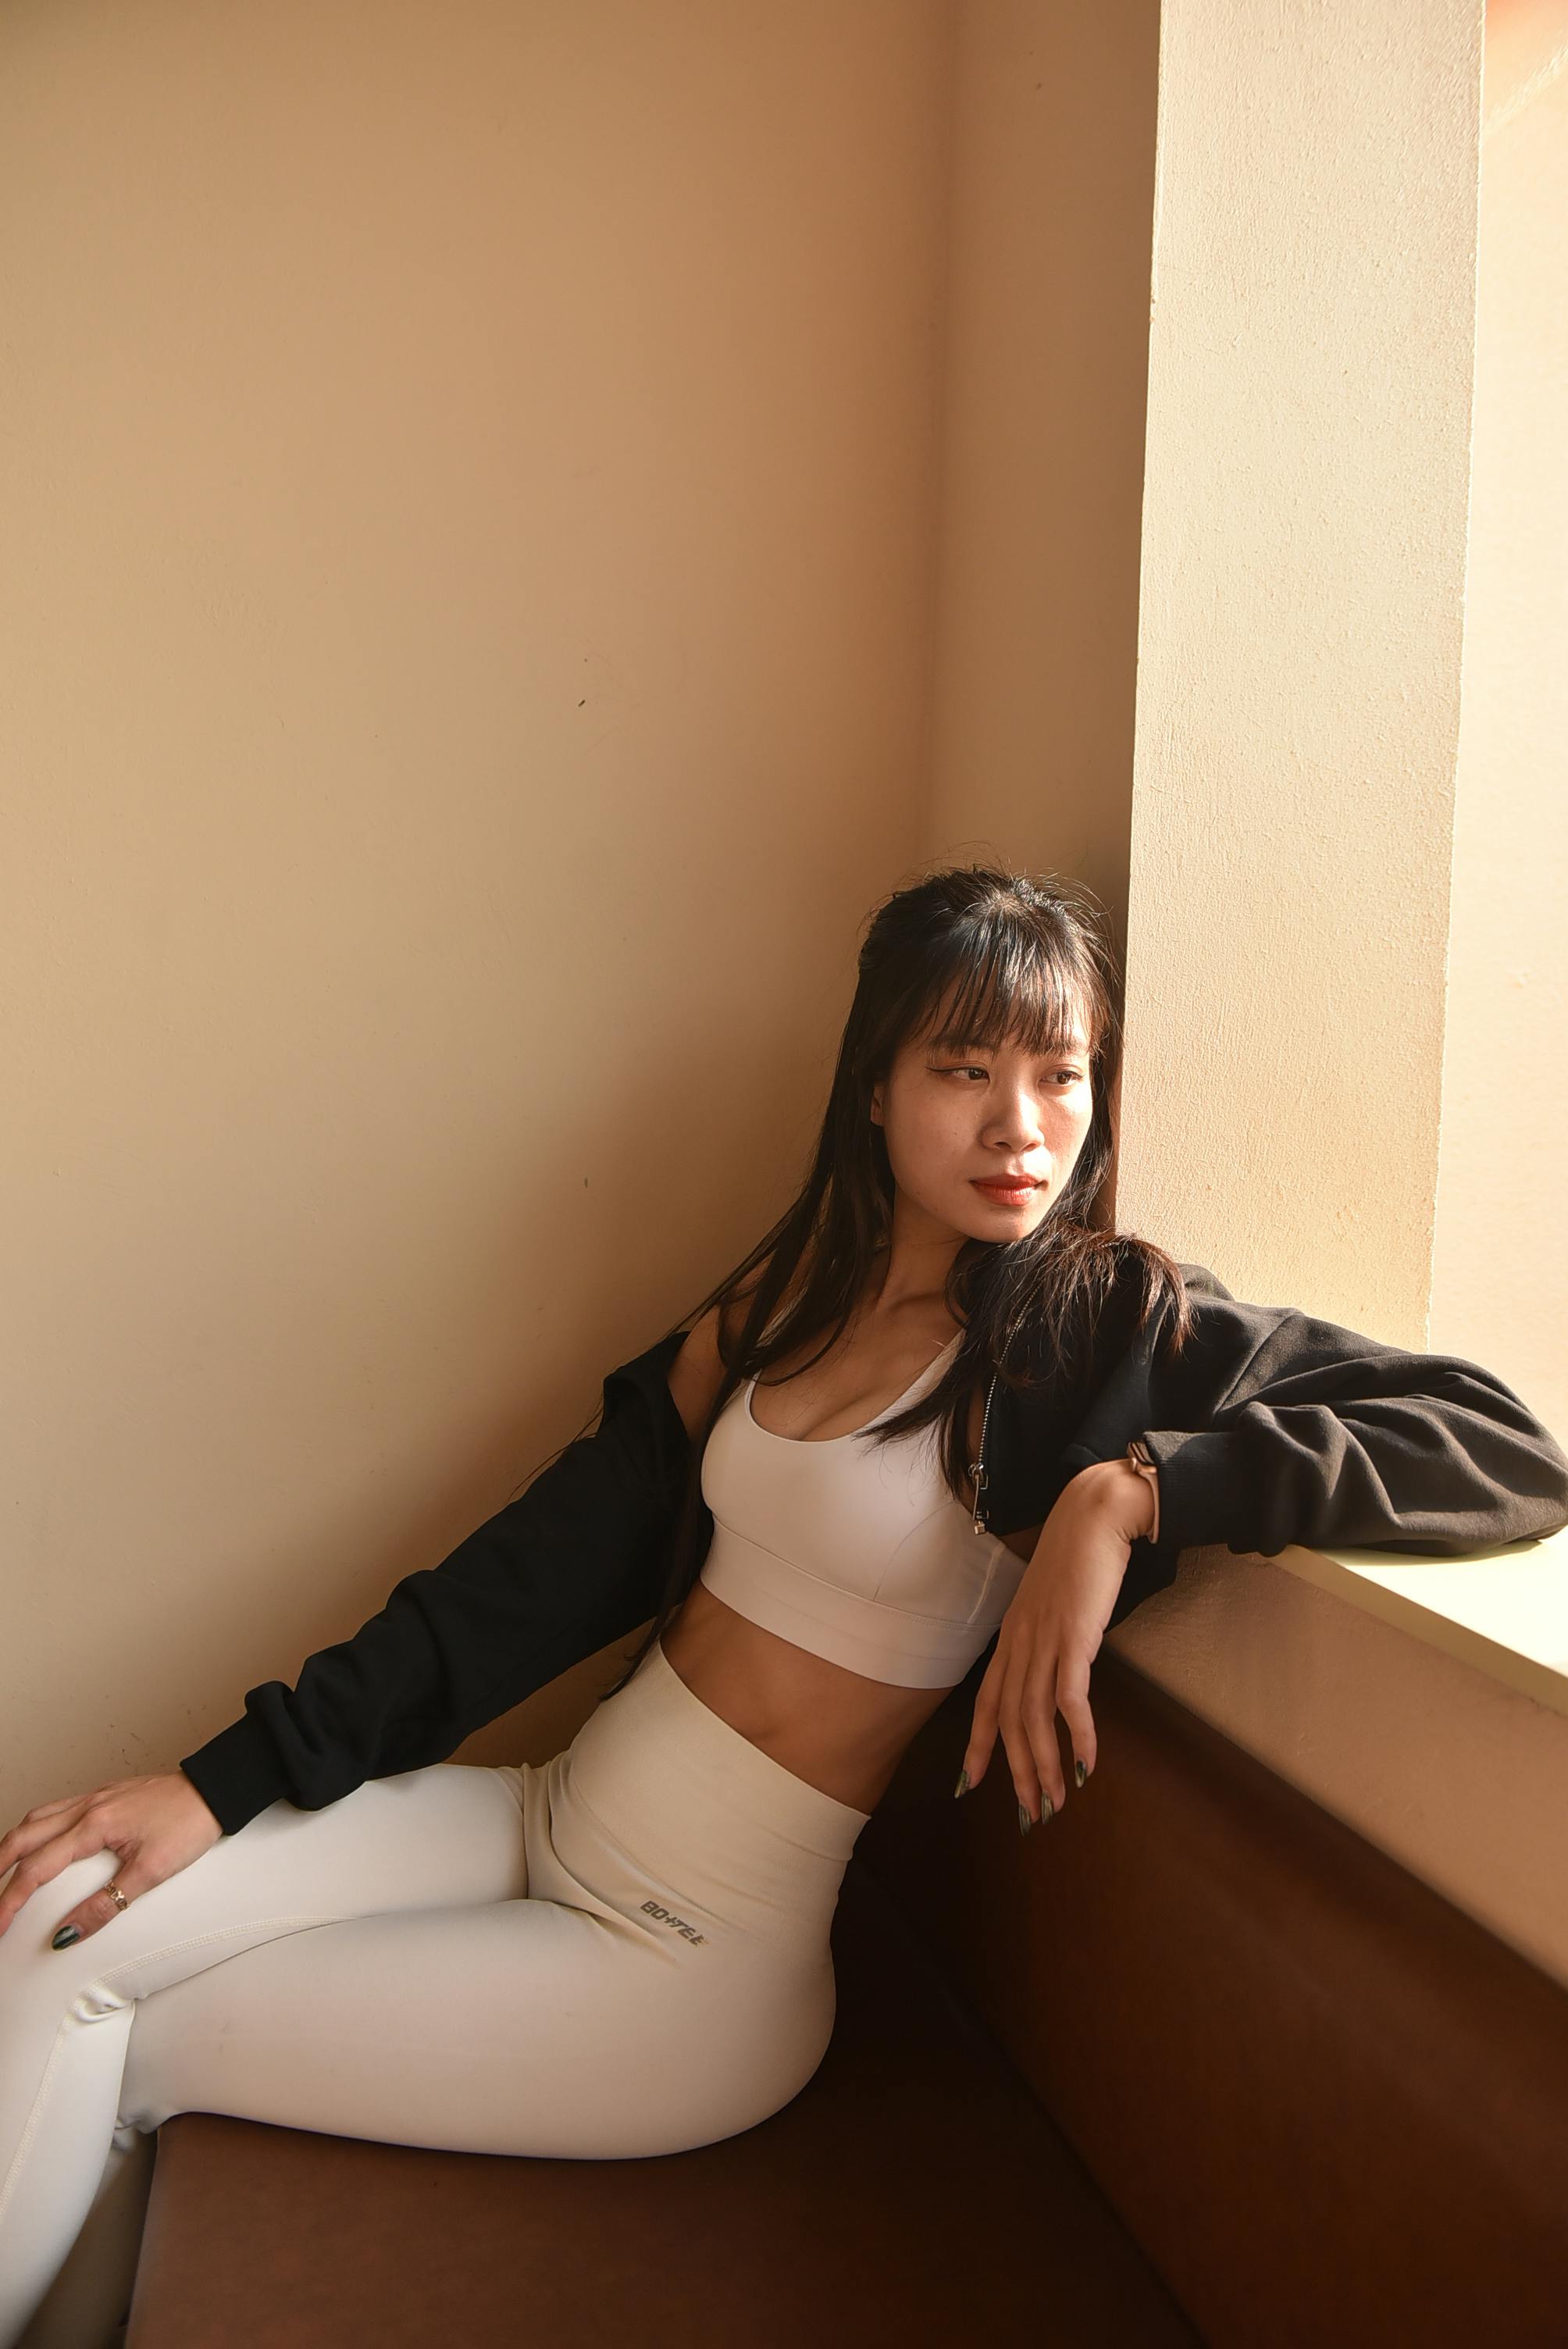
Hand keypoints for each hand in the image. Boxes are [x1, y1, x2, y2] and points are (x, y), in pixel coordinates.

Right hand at [0, 1771, 223, 1944]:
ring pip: (35, 1818)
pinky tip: (37, 1841)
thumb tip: (68, 1934)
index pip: (37, 1868)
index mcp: (94, 1825)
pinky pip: (55, 1809)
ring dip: (11, 1846)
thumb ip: (105, 1905)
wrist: (215, 1789)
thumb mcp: (151, 1872)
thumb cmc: (190, 1823)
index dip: (10, 1901)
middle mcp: (86, 1806)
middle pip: (23, 1836)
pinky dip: (34, 1828)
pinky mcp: (104, 1795)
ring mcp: (94, 1797)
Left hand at [958, 1460, 1154, 1822]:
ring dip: (1046, 1765)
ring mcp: (1045, 1641)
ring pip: (1035, 1717)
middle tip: (1030, 1814)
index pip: (987, 1701)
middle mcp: (1020, 1643)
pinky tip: (1087, 1763)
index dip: (978, 1745)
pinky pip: (1071, 1698)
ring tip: (1056, 1802)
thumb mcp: (1050, 1602)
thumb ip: (1045, 1636)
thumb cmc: (1076, 1558)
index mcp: (1011, 1637)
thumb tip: (1053, 1669)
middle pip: (1010, 1720)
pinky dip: (1077, 1735)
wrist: (1094, 1515)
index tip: (970, 1783)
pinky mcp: (1076, 1638)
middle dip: (1017, 1772)